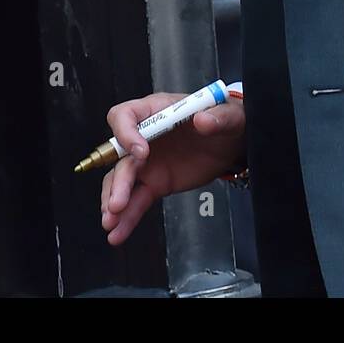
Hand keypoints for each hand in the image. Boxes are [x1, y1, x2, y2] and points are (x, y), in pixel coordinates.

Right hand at [100, 92, 246, 245]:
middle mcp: (146, 136)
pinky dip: (127, 217)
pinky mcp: (156, 183)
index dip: (127, 133)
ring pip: (122, 181)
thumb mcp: (228, 115)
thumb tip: (204, 121)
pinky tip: (119, 232)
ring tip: (111, 222)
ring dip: (114, 201)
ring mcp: (148, 162)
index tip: (141, 153)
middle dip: (118, 180)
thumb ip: (218, 117)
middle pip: (120, 156)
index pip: (126, 115)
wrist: (232, 144)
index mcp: (158, 111)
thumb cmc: (225, 120)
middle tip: (118, 202)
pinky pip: (137, 200)